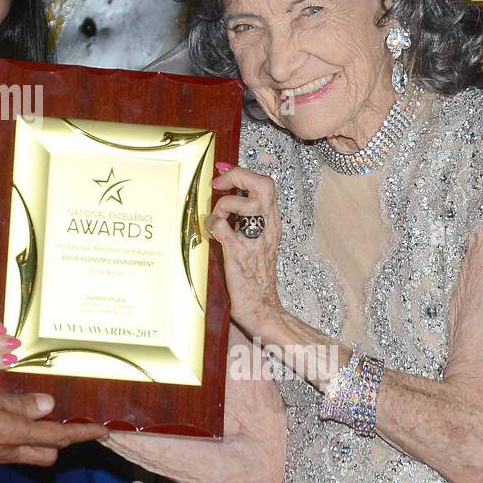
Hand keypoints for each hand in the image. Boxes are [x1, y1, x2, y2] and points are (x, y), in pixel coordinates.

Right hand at [0, 383, 107, 465]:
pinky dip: (14, 437)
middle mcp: (6, 451)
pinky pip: (7, 451)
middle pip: (47, 453)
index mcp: (12, 434)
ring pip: (27, 453)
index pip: (58, 437)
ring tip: (32, 413)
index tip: (102, 431)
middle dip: (59, 440)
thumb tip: (46, 405)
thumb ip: (16, 403)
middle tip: (62, 418)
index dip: (82, 434)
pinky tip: (3, 418)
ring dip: (35, 439)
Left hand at [206, 163, 282, 337]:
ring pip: (245, 204)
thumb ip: (248, 219)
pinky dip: (211, 225)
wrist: (263, 309)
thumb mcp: (260, 242)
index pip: (266, 184)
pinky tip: (210, 233)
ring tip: (218, 218)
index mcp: (273, 223)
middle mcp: (268, 228)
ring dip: (224, 204)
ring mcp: (255, 242)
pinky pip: (223, 229)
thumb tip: (227, 198)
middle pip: (262, 185)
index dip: (243, 173)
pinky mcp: (239, 256)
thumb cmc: (256, 276)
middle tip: (219, 185)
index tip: (223, 175)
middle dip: (237, 176)